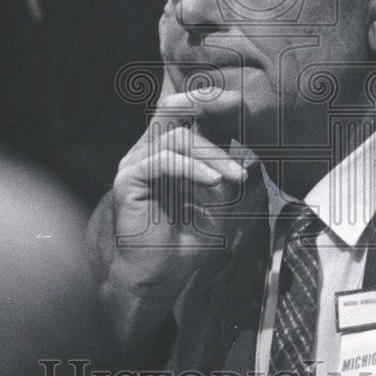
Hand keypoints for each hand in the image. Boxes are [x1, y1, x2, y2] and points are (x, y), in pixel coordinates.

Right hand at [92, 85, 262, 346]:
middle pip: (172, 108)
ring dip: (212, 154)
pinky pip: (163, 161)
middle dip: (205, 101)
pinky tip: (215, 182)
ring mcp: (136, 163)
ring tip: (236, 177)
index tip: (240, 101)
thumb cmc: (185, 239)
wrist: (157, 275)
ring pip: (176, 137)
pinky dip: (193, 169)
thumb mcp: (216, 202)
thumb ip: (224, 174)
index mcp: (167, 151)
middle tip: (237, 106)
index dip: (209, 100)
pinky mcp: (129, 180)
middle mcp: (147, 151)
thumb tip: (246, 155)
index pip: (184, 112)